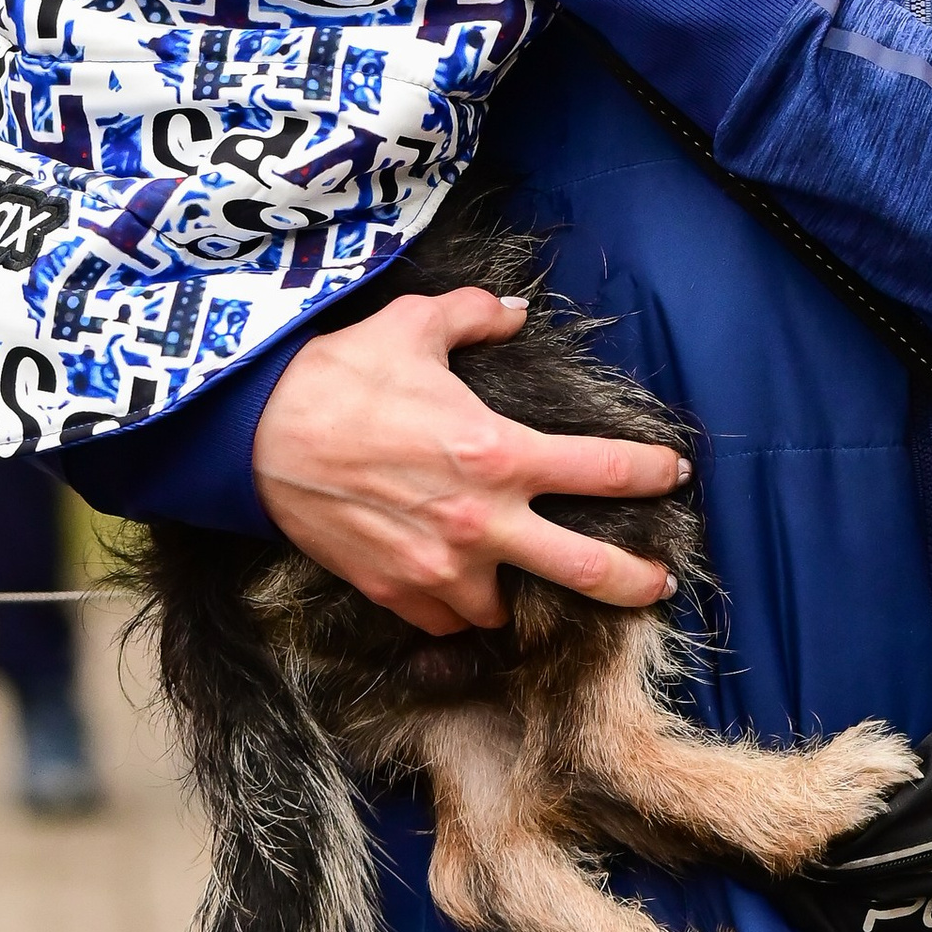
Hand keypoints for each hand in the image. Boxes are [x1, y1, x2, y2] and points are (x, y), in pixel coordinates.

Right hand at [252, 290, 685, 635]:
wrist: (258, 436)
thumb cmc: (340, 376)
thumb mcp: (414, 326)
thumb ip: (476, 315)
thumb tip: (514, 311)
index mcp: (501, 453)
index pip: (605, 470)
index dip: (650, 472)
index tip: (673, 474)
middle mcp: (484, 521)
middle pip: (588, 570)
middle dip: (635, 582)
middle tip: (659, 585)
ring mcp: (441, 568)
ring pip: (507, 606)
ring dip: (519, 594)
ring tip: (524, 582)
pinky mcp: (397, 594)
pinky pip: (446, 620)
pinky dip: (455, 609)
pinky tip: (458, 592)